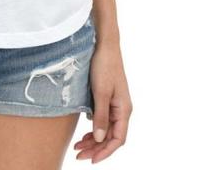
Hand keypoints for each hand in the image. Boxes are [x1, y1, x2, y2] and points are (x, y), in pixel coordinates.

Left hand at [74, 40, 131, 162]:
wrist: (104, 44)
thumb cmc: (104, 65)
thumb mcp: (101, 92)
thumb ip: (100, 116)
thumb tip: (98, 139)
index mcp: (124, 110)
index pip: (117, 139)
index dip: (105, 152)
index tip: (90, 160)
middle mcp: (122, 109)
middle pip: (111, 137)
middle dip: (96, 148)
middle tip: (78, 155)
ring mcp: (115, 104)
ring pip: (106, 129)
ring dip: (93, 140)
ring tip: (78, 146)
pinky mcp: (107, 98)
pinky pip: (102, 119)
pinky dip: (93, 128)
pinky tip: (84, 132)